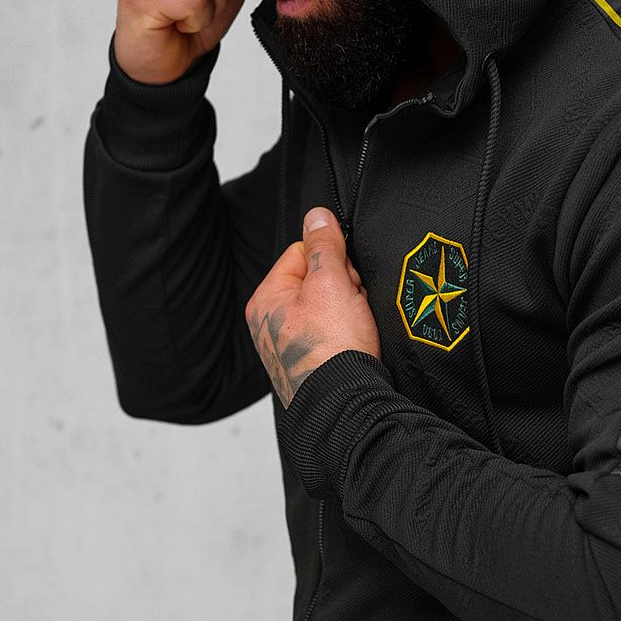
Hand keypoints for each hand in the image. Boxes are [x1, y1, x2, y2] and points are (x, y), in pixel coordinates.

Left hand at [246, 209, 380, 407]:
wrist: (345, 406)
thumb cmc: (332, 349)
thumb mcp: (331, 282)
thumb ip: (325, 245)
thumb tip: (317, 215)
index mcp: (266, 299)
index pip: (301, 253)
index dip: (332, 259)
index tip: (346, 278)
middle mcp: (270, 324)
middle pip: (316, 280)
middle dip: (342, 288)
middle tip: (352, 306)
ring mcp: (289, 347)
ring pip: (328, 308)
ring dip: (349, 311)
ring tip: (355, 329)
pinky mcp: (310, 364)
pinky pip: (333, 334)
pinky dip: (348, 335)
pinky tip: (355, 343)